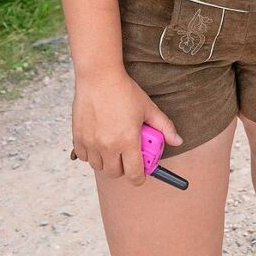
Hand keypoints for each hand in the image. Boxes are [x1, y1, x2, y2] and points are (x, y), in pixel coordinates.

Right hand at [72, 69, 182, 184]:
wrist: (99, 77)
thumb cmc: (124, 91)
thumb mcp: (148, 108)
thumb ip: (164, 127)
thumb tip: (177, 141)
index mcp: (128, 140)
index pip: (134, 173)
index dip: (139, 178)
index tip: (141, 175)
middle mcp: (108, 146)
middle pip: (115, 173)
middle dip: (123, 168)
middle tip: (128, 155)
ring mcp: (91, 143)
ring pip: (99, 166)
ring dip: (107, 161)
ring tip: (113, 146)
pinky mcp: (78, 137)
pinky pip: (83, 157)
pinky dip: (91, 154)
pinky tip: (98, 141)